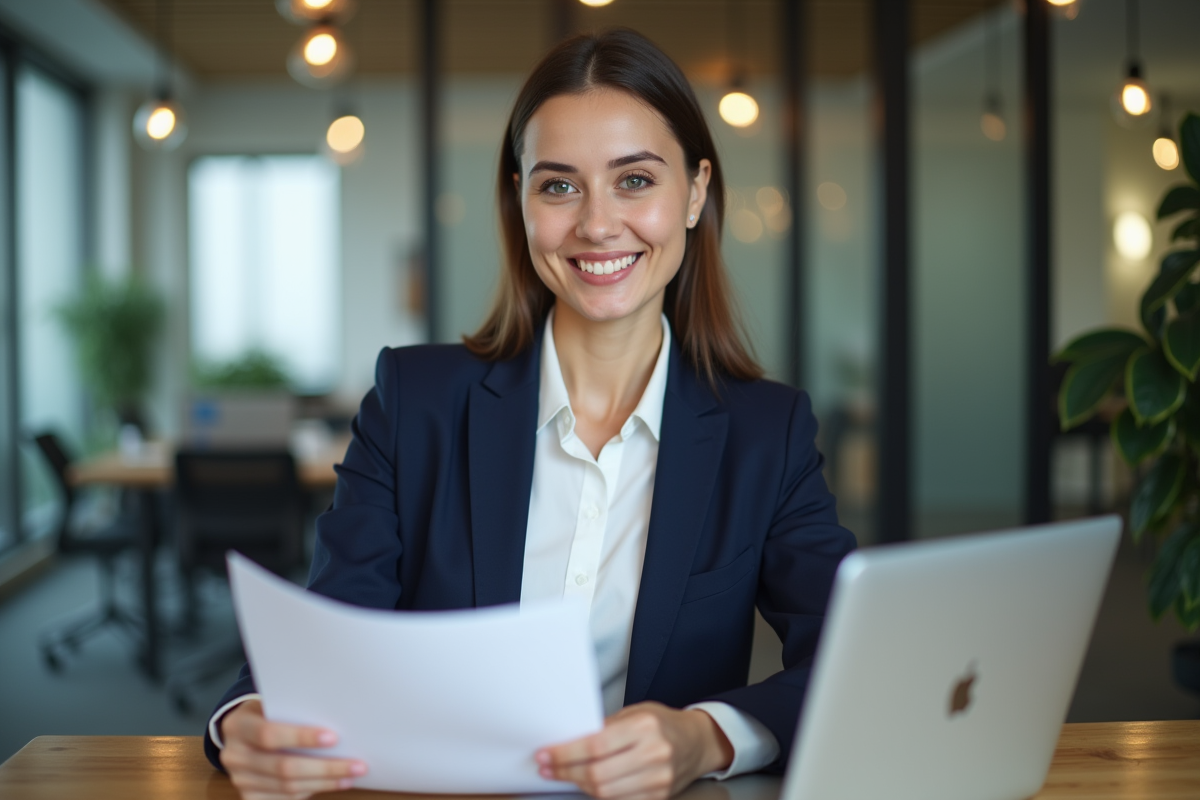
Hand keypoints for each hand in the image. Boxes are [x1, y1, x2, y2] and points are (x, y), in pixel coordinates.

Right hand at [218, 699, 366, 799]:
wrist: (240, 734)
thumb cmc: (267, 713)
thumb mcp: (273, 702)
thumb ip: (295, 709)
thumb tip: (337, 717)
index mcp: (238, 726)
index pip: (269, 734)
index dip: (301, 737)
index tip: (334, 738)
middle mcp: (234, 756)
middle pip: (283, 767)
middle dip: (325, 767)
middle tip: (358, 765)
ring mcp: (240, 780)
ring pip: (288, 787)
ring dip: (325, 782)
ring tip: (352, 775)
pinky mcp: (250, 797)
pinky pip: (285, 798)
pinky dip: (314, 790)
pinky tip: (335, 783)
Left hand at [536, 702, 733, 799]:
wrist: (697, 742)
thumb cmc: (661, 723)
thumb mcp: (634, 713)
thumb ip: (605, 728)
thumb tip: (567, 742)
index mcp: (645, 727)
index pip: (595, 744)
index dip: (565, 753)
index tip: (545, 755)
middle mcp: (654, 754)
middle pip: (597, 773)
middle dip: (565, 772)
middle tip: (547, 768)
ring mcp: (659, 780)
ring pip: (605, 793)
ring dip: (579, 785)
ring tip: (565, 775)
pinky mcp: (660, 798)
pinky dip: (599, 796)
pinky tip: (588, 786)